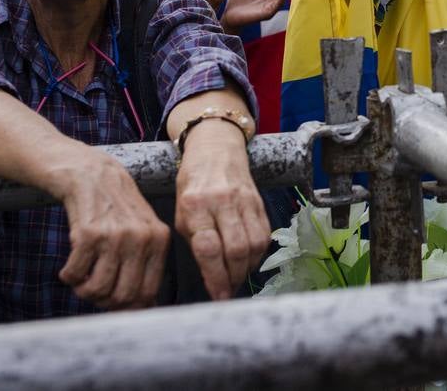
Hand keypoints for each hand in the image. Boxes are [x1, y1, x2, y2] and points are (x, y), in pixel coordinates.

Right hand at [56, 151, 170, 309]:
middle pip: (122, 296)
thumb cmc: (118, 210)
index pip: (148, 293)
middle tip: (93, 291)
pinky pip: (75, 274)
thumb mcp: (144, 231)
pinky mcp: (88, 234)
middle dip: (103, 302)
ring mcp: (115, 236)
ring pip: (97, 289)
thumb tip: (144, 307)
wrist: (93, 176)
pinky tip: (70, 267)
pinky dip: (68, 276)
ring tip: (80, 279)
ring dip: (83, 291)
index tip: (114, 303)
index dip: (128, 306)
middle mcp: (141, 239)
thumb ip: (147, 264)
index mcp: (159, 241)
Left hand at [172, 121, 268, 299]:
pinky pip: (264, 234)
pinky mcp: (259, 201)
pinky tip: (248, 260)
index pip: (208, 248)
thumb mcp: (181, 213)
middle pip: (236, 249)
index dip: (215, 277)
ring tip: (237, 277)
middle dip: (233, 277)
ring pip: (254, 244)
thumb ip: (194, 242)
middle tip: (227, 291)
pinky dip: (258, 254)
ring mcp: (243, 200)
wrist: (216, 150)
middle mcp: (221, 202)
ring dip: (247, 268)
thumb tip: (211, 277)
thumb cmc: (192, 186)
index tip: (218, 296)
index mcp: (194, 206)